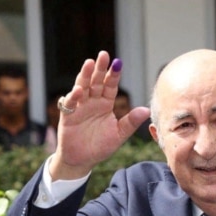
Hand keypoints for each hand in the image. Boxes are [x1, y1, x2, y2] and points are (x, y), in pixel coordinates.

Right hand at [50, 51, 150, 179]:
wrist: (83, 160)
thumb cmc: (101, 147)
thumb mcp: (119, 135)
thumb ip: (131, 122)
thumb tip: (146, 110)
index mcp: (106, 104)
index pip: (110, 86)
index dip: (114, 75)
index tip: (118, 62)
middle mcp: (93, 102)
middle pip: (96, 82)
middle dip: (100, 69)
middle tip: (104, 55)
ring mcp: (80, 107)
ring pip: (82, 87)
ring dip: (85, 76)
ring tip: (90, 64)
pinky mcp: (68, 115)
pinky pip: (70, 103)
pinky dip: (73, 96)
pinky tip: (79, 90)